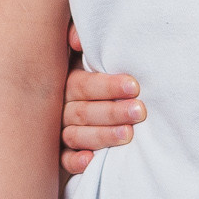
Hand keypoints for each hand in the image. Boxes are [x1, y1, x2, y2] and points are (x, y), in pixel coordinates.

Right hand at [62, 24, 142, 174]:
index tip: (134, 86)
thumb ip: (77, 38)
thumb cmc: (91, 74)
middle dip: (113, 112)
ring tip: (127, 134)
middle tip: (139, 111)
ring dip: (102, 135)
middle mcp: (60, 107)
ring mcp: (59, 131)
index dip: (108, 86)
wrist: (78, 102)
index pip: (83, 85)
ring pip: (76, 135)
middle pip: (83, 111)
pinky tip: (90, 160)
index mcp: (67, 82)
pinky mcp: (60, 155)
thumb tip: (77, 40)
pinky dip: (75, 161)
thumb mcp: (83, 54)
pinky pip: (64, 160)